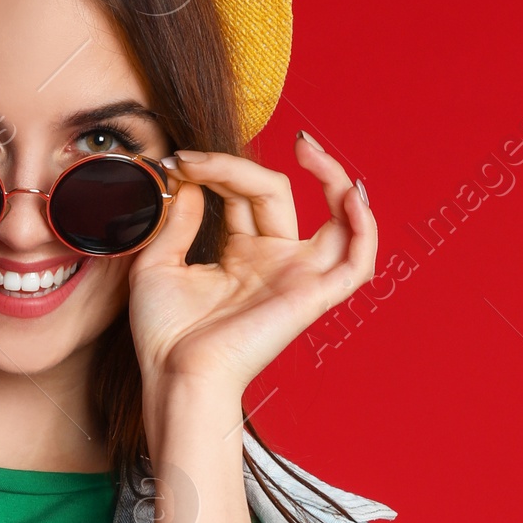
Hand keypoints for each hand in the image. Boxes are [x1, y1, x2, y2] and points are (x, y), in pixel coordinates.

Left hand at [126, 133, 376, 396]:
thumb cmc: (164, 336)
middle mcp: (275, 263)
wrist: (175, 376)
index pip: (245, 194)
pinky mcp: (314, 297)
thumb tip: (190, 180)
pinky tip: (350, 192)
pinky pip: (358, 259)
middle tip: (192, 159)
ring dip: (330, 175)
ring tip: (306, 147)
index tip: (177, 163)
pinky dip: (365, 225)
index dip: (216, 169)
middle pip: (276, 192)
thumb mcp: (157, 265)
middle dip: (236, 166)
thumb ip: (177, 220)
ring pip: (336, 216)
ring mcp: (298, 278)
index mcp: (242, 256)